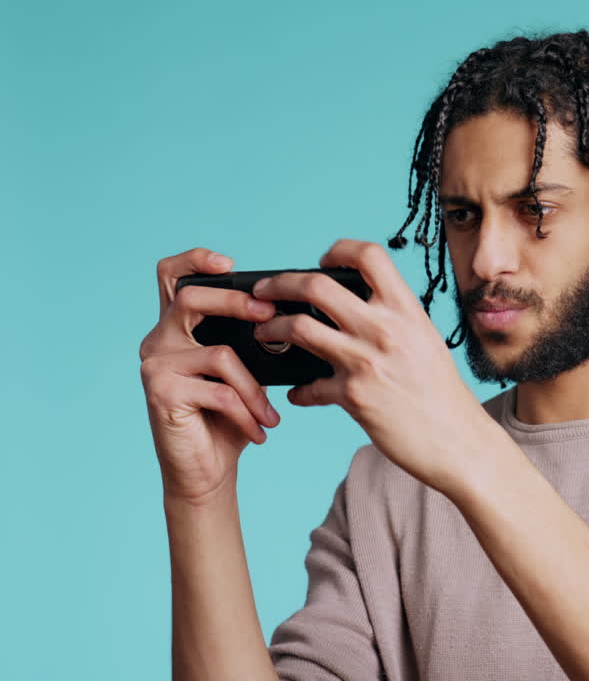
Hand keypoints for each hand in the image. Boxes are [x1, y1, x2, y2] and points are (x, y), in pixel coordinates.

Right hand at [139, 248, 281, 505]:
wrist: (205, 471)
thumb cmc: (227, 418)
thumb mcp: (245, 373)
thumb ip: (252, 343)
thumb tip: (291, 321)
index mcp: (177, 328)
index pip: (172, 276)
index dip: (196, 259)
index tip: (230, 262)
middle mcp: (158, 340)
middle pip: (193, 298)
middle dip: (237, 303)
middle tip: (271, 317)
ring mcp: (155, 365)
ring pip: (220, 354)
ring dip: (255, 389)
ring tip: (269, 415)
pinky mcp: (160, 392)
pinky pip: (219, 392)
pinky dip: (246, 412)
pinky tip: (258, 430)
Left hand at [249, 239, 500, 496]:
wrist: (457, 440)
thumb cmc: (443, 393)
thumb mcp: (425, 341)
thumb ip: (394, 319)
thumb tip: (360, 305)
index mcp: (406, 310)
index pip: (368, 255)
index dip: (338, 250)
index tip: (322, 262)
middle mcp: (385, 329)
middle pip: (316, 285)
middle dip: (281, 283)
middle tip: (265, 291)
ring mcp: (366, 361)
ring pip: (298, 328)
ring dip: (271, 329)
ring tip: (265, 334)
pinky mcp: (353, 397)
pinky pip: (308, 386)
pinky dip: (298, 390)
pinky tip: (298, 393)